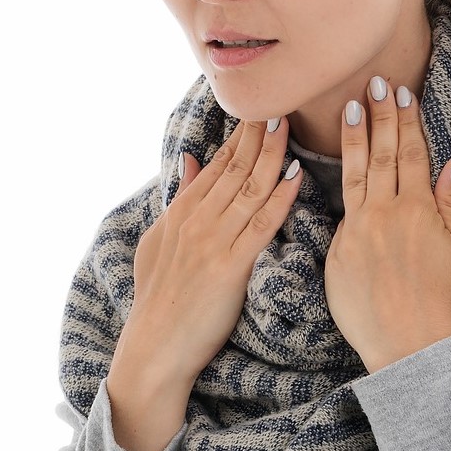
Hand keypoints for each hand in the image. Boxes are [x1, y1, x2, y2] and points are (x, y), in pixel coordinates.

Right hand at [107, 118, 301, 450]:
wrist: (154, 349)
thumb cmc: (158, 299)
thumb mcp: (157, 242)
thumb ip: (178, 199)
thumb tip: (189, 159)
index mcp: (180, 212)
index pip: (217, 163)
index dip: (241, 134)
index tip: (262, 108)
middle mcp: (196, 220)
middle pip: (234, 167)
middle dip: (259, 133)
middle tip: (282, 101)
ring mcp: (212, 242)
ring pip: (249, 188)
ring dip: (272, 153)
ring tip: (290, 124)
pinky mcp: (229, 268)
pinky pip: (261, 224)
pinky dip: (281, 197)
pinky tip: (296, 175)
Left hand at [325, 76, 450, 373]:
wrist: (411, 348)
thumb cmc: (443, 301)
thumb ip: (450, 203)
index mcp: (418, 210)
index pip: (409, 153)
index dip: (404, 121)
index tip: (398, 93)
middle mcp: (386, 214)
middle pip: (380, 154)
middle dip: (377, 116)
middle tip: (371, 82)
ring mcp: (358, 232)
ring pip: (354, 174)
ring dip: (352, 138)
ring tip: (349, 107)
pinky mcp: (338, 252)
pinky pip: (339, 212)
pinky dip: (334, 185)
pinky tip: (329, 164)